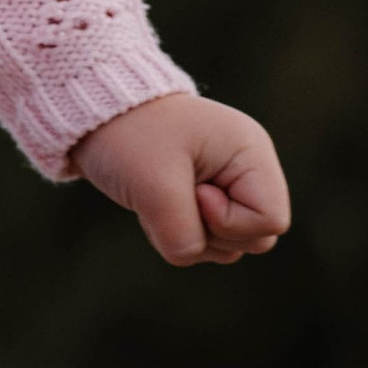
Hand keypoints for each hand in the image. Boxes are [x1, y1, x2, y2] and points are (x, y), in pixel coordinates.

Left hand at [72, 90, 288, 267]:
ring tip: (158, 199)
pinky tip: (154, 205)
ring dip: (187, 237)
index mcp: (251, 154)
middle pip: (256, 240)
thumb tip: (190, 254)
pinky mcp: (205, 200)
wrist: (96, 113)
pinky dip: (174, 234)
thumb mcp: (154, 186)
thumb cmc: (129, 137)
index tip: (193, 191)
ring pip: (228, 247)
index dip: (229, 221)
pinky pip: (202, 242)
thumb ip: (182, 235)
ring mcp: (228, 187)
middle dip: (210, 234)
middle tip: (172, 198)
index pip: (272, 221)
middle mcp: (247, 171)